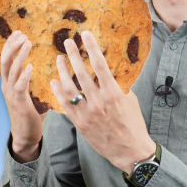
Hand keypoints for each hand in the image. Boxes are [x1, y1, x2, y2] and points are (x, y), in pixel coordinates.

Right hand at [1, 31, 44, 162]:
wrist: (26, 136)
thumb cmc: (31, 114)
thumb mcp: (31, 93)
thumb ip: (36, 81)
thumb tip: (52, 69)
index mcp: (9, 82)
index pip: (6, 58)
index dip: (11, 45)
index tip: (19, 33)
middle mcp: (7, 86)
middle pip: (5, 60)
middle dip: (12, 45)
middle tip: (21, 34)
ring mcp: (11, 94)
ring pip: (12, 70)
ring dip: (20, 55)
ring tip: (27, 43)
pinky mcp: (19, 103)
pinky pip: (20, 86)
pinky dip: (24, 75)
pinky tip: (31, 67)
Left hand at [49, 31, 155, 173]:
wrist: (130, 151)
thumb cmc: (132, 124)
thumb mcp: (129, 101)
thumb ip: (118, 85)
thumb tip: (108, 71)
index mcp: (113, 93)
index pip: (100, 64)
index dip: (92, 47)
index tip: (86, 35)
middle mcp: (98, 101)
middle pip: (81, 73)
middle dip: (73, 55)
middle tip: (67, 42)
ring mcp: (87, 113)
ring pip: (69, 87)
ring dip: (62, 71)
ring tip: (59, 59)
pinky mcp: (79, 123)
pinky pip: (65, 104)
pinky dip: (58, 91)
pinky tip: (53, 81)